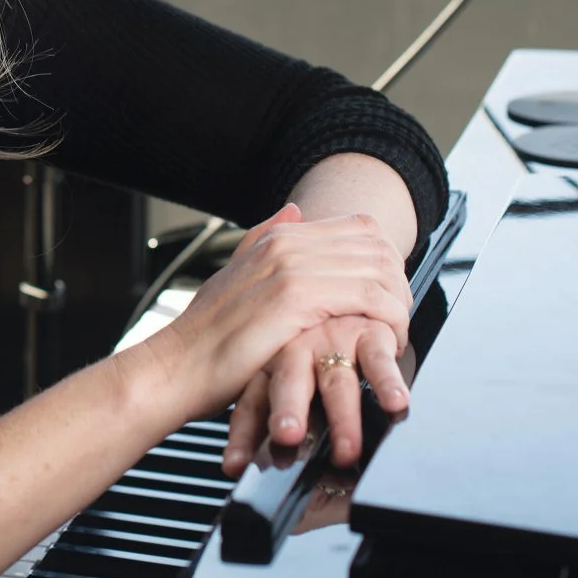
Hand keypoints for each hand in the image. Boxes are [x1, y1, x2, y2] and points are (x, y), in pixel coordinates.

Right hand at [146, 202, 410, 438]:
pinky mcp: (298, 298)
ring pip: (380, 269)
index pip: (361, 227)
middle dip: (400, 282)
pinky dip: (391, 318)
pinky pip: (370, 297)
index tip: (390, 294)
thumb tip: (293, 210)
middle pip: (377, 244)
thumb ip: (264, 239)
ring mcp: (292, 267)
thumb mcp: (235, 277)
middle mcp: (287, 244)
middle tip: (399, 317)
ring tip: (396, 331)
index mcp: (277, 237)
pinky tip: (388, 341)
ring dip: (400, 302)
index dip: (386, 260)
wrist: (178, 368)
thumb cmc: (208, 337)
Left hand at [222, 313, 410, 477]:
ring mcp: (333, 342)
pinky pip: (378, 359)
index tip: (234, 466)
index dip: (242, 434)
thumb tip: (237, 463)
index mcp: (268, 362)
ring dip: (341, 418)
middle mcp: (297, 352)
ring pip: (336, 384)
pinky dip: (387, 382)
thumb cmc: (299, 336)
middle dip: (287, 412)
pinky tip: (395, 403)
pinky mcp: (368, 333)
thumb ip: (262, 405)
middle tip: (286, 437)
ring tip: (346, 452)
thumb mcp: (272, 364)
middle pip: (289, 386)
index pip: (251, 401)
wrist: (338, 282)